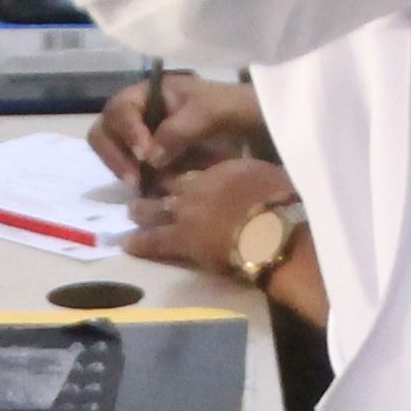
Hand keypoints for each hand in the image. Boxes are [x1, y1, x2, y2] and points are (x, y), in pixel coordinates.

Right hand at [87, 72, 269, 186]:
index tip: (146, 155)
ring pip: (112, 154)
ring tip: (144, 189)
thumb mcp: (210, 112)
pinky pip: (130, 173)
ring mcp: (141, 139)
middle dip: (115, 156)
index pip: (120, 109)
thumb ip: (179, 130)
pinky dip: (137, 183)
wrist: (255, 128)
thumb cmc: (232, 109)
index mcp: (148, 93)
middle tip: (135, 180)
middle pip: (104, 132)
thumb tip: (150, 158)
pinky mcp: (149, 163)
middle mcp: (138, 115)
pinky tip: (153, 193)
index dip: (128, 132)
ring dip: (122, 171)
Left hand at [123, 154, 295, 282]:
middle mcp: (199, 186)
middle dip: (156, 185)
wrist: (272, 230)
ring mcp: (187, 212)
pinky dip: (140, 242)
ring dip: (142, 210)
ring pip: (155, 209)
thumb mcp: (270, 180)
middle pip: (170, 184)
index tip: (178, 174)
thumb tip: (262, 182)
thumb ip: (256, 178)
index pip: (197, 168)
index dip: (186, 171)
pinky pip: (154, 241)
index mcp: (224, 170)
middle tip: (145, 187)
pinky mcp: (182, 240)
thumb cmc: (282, 205)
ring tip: (131, 212)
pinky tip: (128, 243)